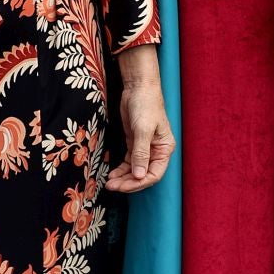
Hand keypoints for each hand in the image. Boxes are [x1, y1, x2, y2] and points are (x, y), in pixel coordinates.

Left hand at [105, 56, 173, 193]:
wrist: (138, 87)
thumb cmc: (146, 105)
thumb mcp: (143, 129)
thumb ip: (141, 153)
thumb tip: (140, 176)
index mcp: (164, 149)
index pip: (154, 174)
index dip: (139, 182)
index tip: (123, 186)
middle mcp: (156, 151)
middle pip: (143, 174)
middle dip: (128, 182)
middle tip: (111, 186)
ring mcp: (145, 148)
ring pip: (134, 170)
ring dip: (123, 178)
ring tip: (109, 183)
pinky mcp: (134, 143)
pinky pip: (128, 162)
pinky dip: (120, 169)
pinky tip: (111, 174)